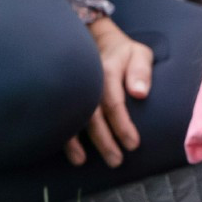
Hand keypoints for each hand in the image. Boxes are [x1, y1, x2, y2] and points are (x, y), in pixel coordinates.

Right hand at [65, 17, 152, 168]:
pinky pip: (61, 115)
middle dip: (103, 140)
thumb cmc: (123, 53)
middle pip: (92, 114)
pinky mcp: (67, 95)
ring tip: (81, 162)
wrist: (96, 40)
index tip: (133, 145)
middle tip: (116, 161)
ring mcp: (74, 88)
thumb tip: (140, 94)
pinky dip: (62, 135)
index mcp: (106, 70)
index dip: (122, 125)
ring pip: (72, 117)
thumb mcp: (139, 54)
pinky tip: (67, 151)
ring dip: (75, 142)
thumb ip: (141, 72)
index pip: (113, 102)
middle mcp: (87, 81)